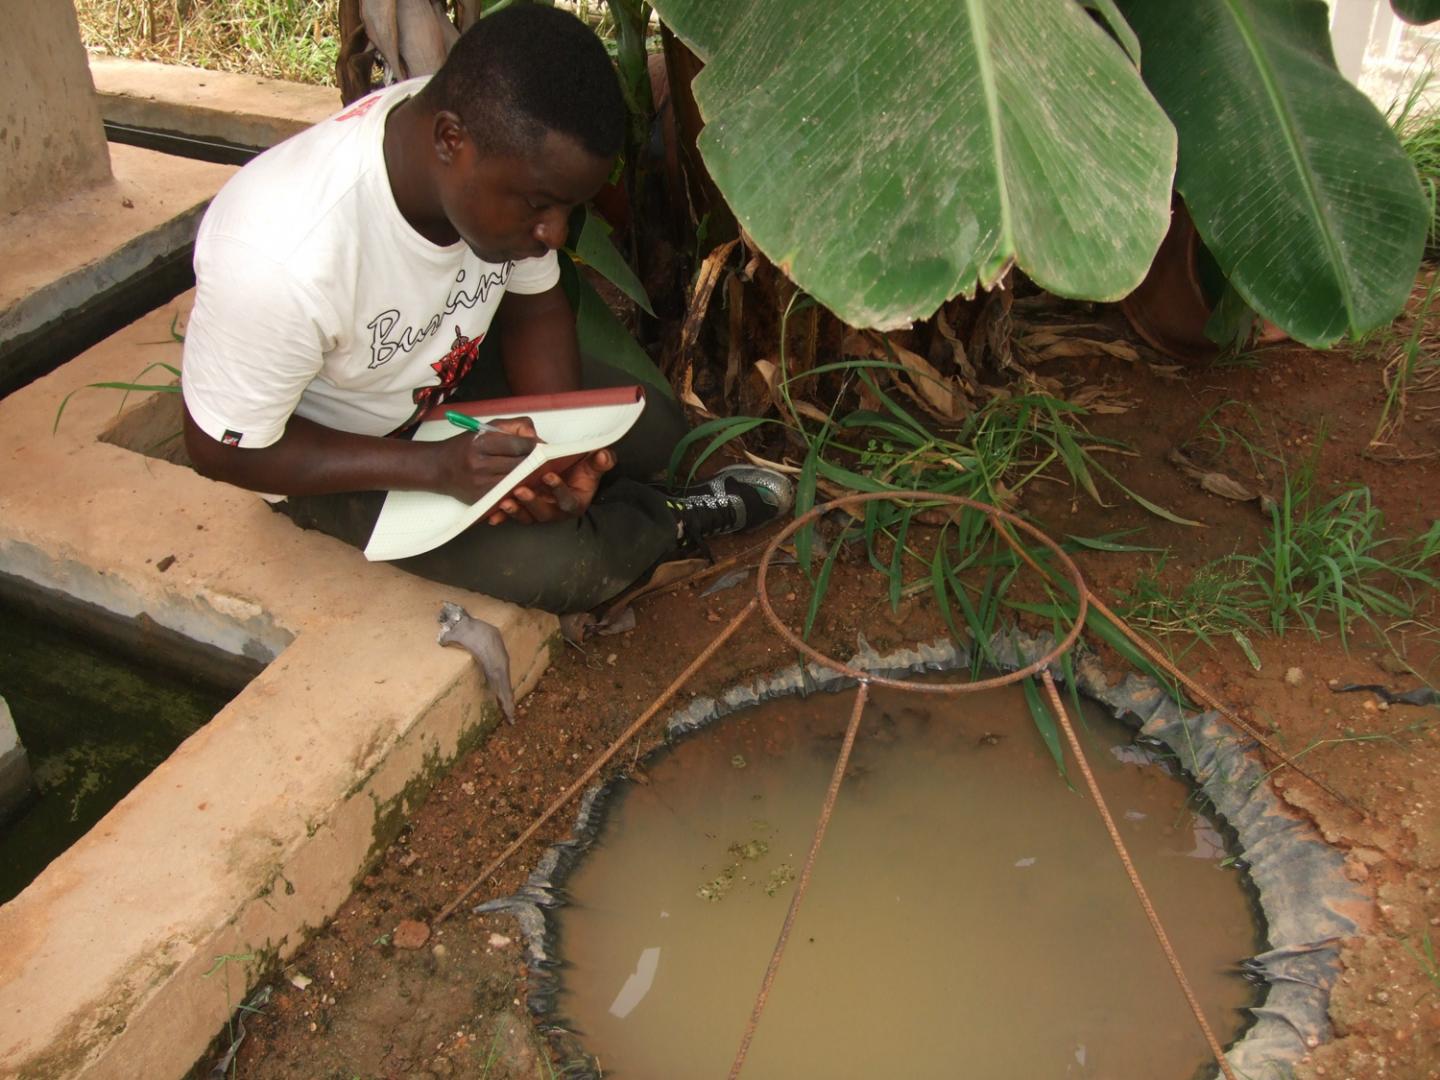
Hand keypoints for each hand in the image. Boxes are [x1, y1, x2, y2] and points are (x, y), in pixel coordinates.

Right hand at [433, 417, 538, 501]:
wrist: (438, 468)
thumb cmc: (466, 446)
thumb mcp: (487, 428)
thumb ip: (514, 426)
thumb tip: (537, 438)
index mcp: (482, 443)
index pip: (519, 445)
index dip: (536, 446)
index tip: (545, 448)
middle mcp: (480, 465)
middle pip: (521, 465)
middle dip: (538, 463)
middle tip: (550, 462)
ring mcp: (481, 485)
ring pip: (518, 483)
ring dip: (532, 479)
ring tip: (542, 475)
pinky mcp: (482, 500)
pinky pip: (509, 496)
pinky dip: (520, 491)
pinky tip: (528, 487)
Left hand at [485, 448, 614, 525]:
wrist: (567, 472)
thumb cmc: (580, 469)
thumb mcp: (593, 463)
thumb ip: (601, 461)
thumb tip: (604, 455)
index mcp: (575, 502)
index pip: (567, 500)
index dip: (558, 490)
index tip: (548, 476)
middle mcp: (557, 511)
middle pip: (544, 512)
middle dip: (532, 502)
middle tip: (520, 490)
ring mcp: (540, 512)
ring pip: (527, 516)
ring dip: (515, 510)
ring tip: (504, 501)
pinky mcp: (525, 511)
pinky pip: (514, 516)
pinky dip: (502, 517)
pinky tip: (492, 515)